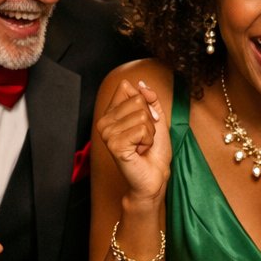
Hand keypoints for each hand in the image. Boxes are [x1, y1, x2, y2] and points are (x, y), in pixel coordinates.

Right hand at [96, 79, 169, 201]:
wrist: (155, 177)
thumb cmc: (154, 151)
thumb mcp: (156, 118)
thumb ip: (150, 99)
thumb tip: (141, 83)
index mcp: (110, 114)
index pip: (126, 88)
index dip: (145, 103)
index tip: (146, 122)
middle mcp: (104, 122)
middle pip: (137, 100)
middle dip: (150, 120)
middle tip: (144, 137)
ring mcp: (107, 134)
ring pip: (142, 115)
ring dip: (150, 132)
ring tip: (142, 145)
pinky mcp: (114, 144)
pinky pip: (142, 129)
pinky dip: (148, 140)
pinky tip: (140, 151)